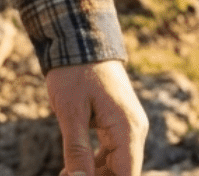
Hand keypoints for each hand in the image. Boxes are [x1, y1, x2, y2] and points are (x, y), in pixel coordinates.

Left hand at [45, 59, 147, 175]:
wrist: (80, 36)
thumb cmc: (74, 71)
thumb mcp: (70, 111)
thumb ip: (77, 150)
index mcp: (127, 130)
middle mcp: (134, 130)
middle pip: (122, 172)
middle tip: (64, 175)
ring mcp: (127, 125)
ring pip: (116, 164)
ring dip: (94, 174)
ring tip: (64, 173)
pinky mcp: (118, 121)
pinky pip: (111, 151)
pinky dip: (94, 162)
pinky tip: (71, 167)